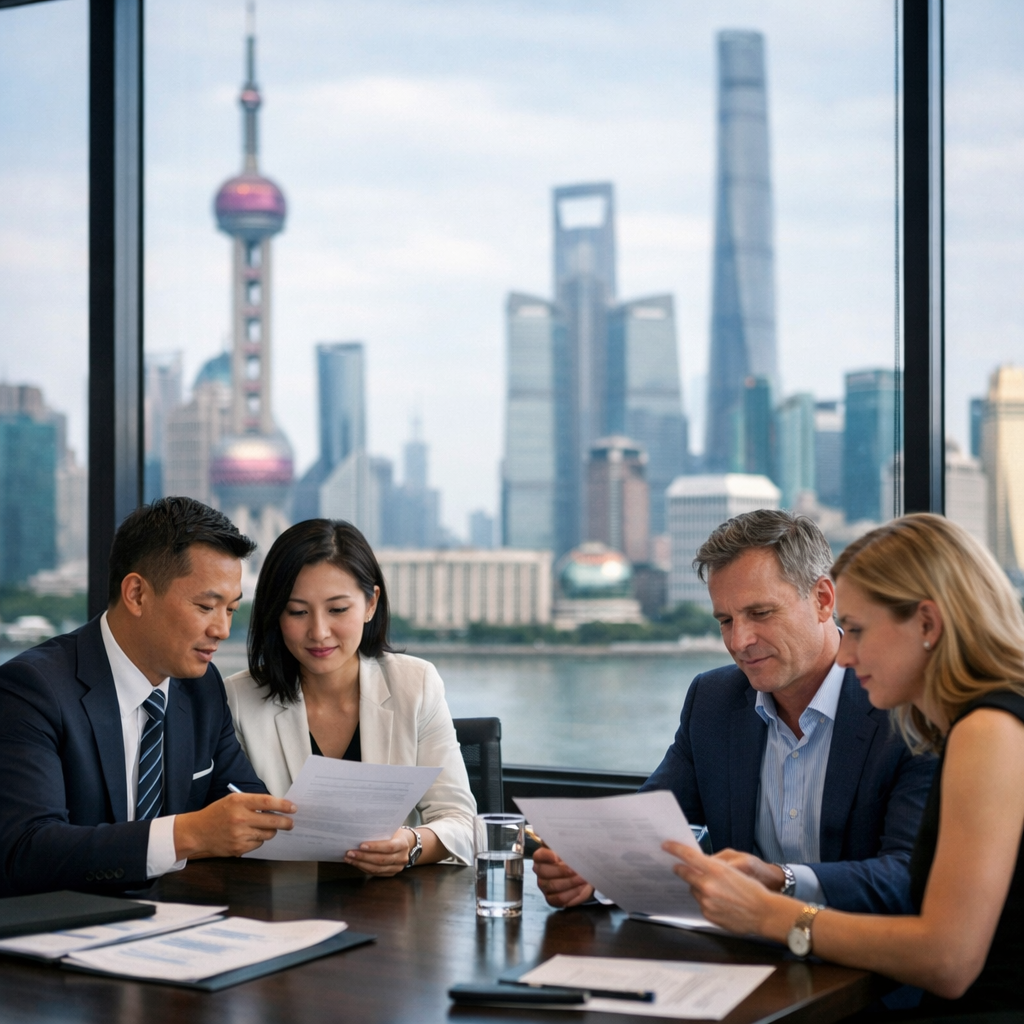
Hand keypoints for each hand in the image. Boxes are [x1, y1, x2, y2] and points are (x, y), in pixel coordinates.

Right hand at [174, 793, 295, 859]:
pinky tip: (251, 835)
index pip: (267, 802)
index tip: (293, 807)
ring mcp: (239, 835)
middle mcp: (240, 818)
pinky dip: (258, 840)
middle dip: (285, 822)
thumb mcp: (233, 800)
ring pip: (267, 834)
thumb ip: (253, 802)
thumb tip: (276, 806)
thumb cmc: (217, 814)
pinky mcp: (238, 848)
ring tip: (267, 827)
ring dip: (271, 831)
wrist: (197, 832)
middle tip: (291, 822)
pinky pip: (258, 845)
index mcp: (239, 802)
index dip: (283, 805)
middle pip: (271, 821)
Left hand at [344, 828, 415, 876]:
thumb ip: (380, 832)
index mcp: (403, 844)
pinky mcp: (391, 873)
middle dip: (363, 857)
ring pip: (377, 869)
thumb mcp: (391, 829)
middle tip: (350, 853)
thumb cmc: (395, 833)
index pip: (389, 847)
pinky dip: (364, 868)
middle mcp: (402, 858)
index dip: (375, 847)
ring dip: (360, 864)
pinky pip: (375, 873)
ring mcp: (397, 868)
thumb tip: (359, 834)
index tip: (361, 845)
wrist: (407, 843)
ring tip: (349, 859)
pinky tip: (355, 863)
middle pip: (381, 860)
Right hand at [532, 847, 594, 907]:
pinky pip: (559, 898)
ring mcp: (544, 886)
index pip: (539, 856)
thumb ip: (562, 842)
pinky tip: (581, 887)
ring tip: (582, 878)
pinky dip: (571, 893)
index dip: (547, 856)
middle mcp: (540, 871)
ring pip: (553, 885)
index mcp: (541, 857)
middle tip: (576, 869)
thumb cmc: (574, 859)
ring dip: (570, 882)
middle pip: (544, 872)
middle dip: (562, 871)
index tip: (557, 857)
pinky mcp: (551, 899)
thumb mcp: (569, 847)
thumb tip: (555, 833)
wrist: (584, 874)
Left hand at [663, 840, 781, 935]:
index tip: (666, 845)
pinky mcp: (707, 914)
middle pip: (685, 873)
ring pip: (693, 890)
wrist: (764, 913)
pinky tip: (720, 903)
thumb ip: (714, 866)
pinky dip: (706, 901)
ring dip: (698, 887)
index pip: (689, 856)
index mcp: (716, 870)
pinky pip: (701, 904)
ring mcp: (707, 902)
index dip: (675, 849)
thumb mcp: (734, 870)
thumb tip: (700, 864)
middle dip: (681, 869)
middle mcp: (708, 885)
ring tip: (716, 890)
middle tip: (678, 867)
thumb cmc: (752, 889)